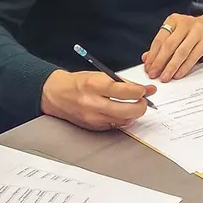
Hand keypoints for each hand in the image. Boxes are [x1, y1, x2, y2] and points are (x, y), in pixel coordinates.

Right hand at [41, 69, 155, 130]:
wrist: (56, 94)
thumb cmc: (79, 82)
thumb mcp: (99, 75)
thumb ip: (123, 82)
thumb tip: (146, 89)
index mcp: (95, 85)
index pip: (125, 91)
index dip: (140, 91)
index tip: (145, 90)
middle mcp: (93, 102)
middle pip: (128, 110)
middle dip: (141, 106)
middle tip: (144, 101)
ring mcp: (93, 117)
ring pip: (124, 120)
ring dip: (133, 114)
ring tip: (134, 106)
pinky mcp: (93, 127)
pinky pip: (115, 126)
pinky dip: (122, 120)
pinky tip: (122, 113)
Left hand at [142, 11, 202, 82]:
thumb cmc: (191, 31)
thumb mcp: (175, 33)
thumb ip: (161, 44)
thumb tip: (146, 58)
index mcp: (173, 20)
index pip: (159, 39)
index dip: (152, 55)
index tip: (147, 67)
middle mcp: (184, 24)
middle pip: (169, 45)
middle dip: (159, 62)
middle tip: (153, 74)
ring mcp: (196, 32)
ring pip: (181, 52)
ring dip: (171, 67)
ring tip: (165, 77)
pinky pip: (193, 57)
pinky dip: (184, 67)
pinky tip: (178, 74)